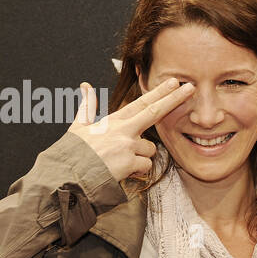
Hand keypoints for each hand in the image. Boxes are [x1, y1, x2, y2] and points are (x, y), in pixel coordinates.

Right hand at [66, 78, 191, 182]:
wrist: (66, 175)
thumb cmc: (73, 153)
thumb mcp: (79, 126)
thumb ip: (87, 107)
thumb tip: (85, 85)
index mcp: (113, 121)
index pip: (141, 103)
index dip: (159, 92)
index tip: (173, 82)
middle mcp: (123, 130)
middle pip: (155, 112)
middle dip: (174, 99)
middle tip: (190, 88)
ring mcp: (127, 146)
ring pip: (150, 149)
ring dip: (141, 156)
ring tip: (120, 161)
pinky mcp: (128, 162)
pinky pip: (145, 165)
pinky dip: (137, 170)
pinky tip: (122, 171)